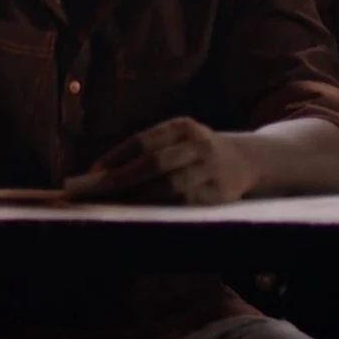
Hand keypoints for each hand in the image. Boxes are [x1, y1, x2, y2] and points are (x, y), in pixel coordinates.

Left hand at [69, 117, 257, 205]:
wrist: (246, 160)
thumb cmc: (194, 152)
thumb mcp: (177, 139)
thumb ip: (147, 151)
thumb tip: (103, 172)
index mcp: (182, 127)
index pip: (142, 141)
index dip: (116, 157)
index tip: (92, 172)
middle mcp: (198, 145)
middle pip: (154, 163)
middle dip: (123, 179)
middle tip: (99, 192)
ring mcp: (211, 170)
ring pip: (170, 186)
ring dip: (140, 197)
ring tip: (116, 203)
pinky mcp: (219, 194)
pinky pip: (184, 203)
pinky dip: (161, 207)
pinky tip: (143, 211)